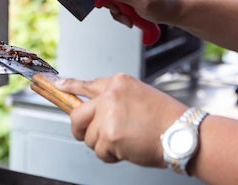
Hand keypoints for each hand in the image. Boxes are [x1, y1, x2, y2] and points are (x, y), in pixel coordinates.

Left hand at [55, 73, 185, 166]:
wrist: (183, 133)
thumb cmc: (165, 118)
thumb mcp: (138, 95)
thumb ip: (113, 98)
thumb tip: (94, 110)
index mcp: (118, 82)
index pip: (85, 84)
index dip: (67, 87)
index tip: (55, 86)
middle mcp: (110, 95)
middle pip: (77, 114)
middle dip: (80, 129)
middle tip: (90, 134)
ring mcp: (108, 115)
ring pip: (89, 137)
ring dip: (103, 144)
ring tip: (125, 140)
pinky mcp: (110, 136)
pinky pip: (100, 151)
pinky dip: (111, 155)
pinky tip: (127, 149)